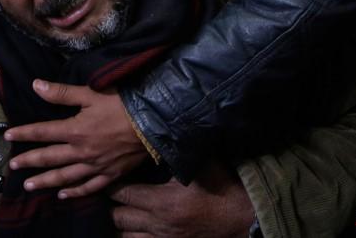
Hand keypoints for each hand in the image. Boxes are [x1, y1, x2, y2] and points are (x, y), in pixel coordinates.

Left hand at [4, 79, 147, 197]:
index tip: (7, 135)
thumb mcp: (90, 93)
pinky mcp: (110, 174)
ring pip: (65, 177)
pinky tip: (63, 195)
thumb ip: (61, 93)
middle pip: (49, 158)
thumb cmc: (122, 105)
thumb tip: (35, 85)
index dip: (23, 133)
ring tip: (28, 185)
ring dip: (45, 181)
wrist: (153, 123)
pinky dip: (75, 192)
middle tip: (12, 166)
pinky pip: (89, 187)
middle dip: (29, 161)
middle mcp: (81, 151)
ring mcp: (95, 166)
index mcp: (74, 130)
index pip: (42, 132)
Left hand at [109, 163, 253, 237]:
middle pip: (117, 218)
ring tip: (124, 212)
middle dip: (114, 206)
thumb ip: (178, 153)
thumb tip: (162, 129)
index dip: (112, 185)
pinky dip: (135, 237)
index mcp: (162, 201)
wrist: (245, 219)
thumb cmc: (222, 188)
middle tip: (117, 195)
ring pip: (126, 237)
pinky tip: (136, 228)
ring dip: (123, 225)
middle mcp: (158, 224)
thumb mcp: (200, 166)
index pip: (122, 194)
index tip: (110, 176)